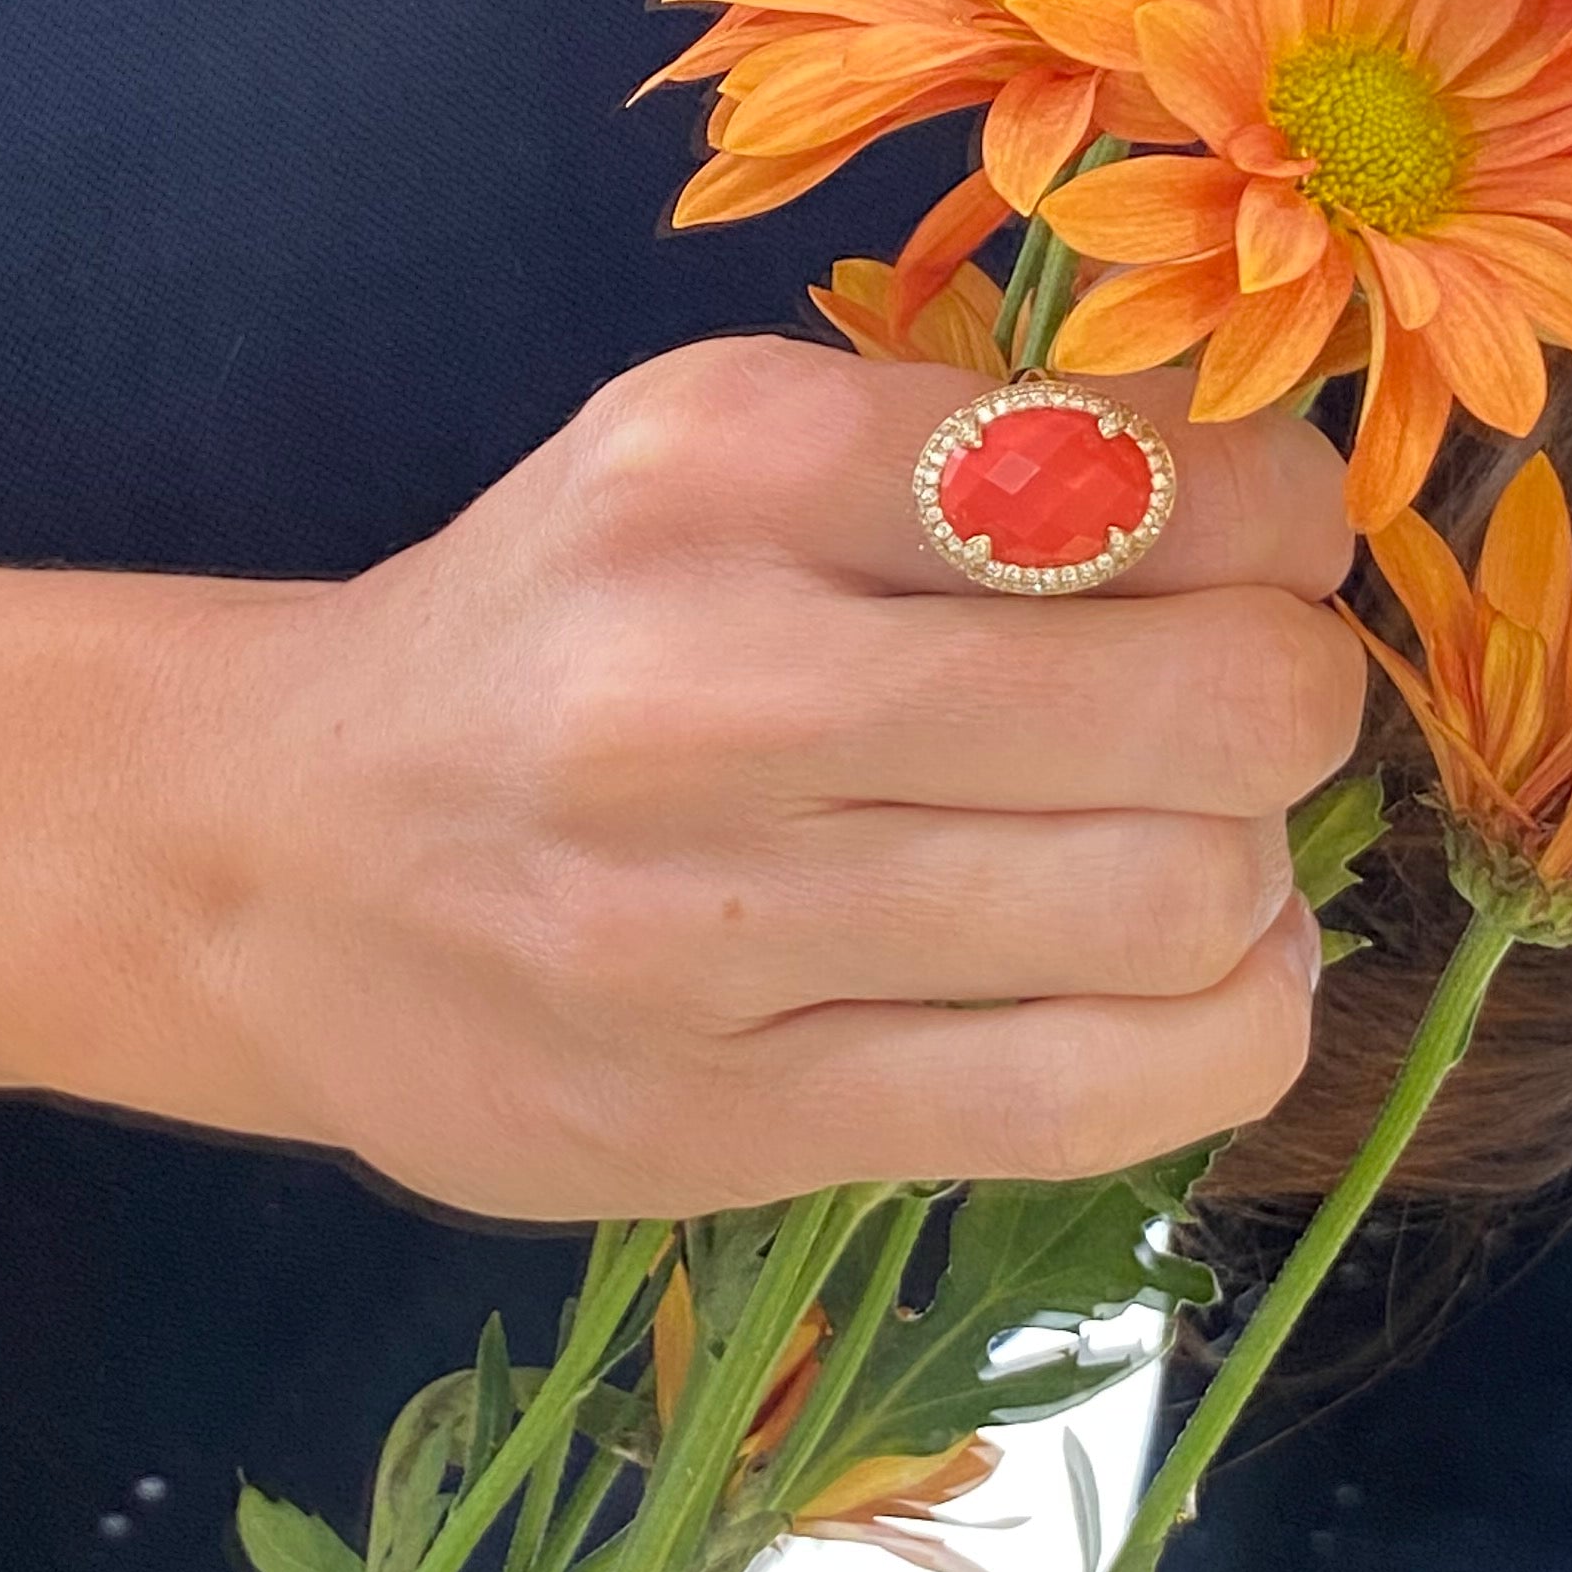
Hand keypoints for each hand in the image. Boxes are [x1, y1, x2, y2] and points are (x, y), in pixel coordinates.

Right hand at [174, 337, 1361, 1219]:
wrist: (268, 858)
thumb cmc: (555, 630)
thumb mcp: (715, 451)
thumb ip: (976, 459)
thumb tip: (1304, 532)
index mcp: (731, 455)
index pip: (1172, 479)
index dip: (1290, 528)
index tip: (1256, 559)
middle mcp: (718, 676)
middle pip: (1222, 704)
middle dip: (1294, 707)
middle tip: (1240, 712)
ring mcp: (717, 924)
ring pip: (1181, 907)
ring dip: (1250, 881)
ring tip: (1186, 853)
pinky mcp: (729, 1119)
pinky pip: (1099, 1095)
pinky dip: (1225, 1036)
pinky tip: (1200, 985)